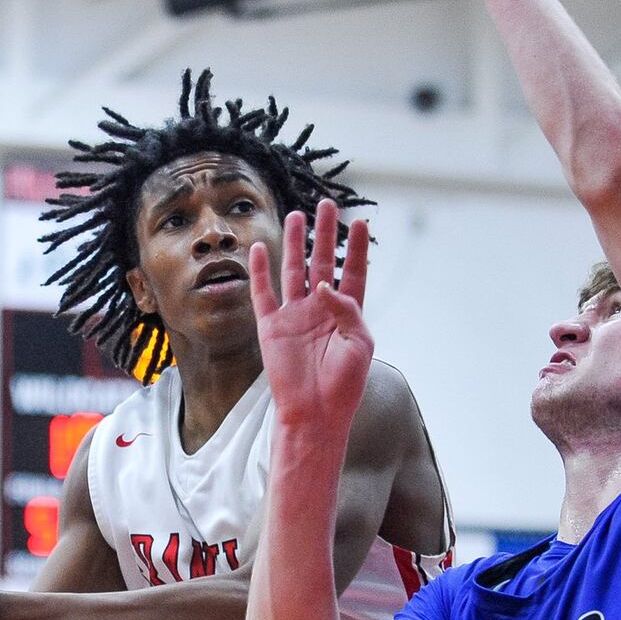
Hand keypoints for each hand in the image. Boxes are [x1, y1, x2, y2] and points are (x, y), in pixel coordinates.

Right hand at [249, 198, 372, 435]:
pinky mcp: (271, 326)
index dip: (357, 247)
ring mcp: (294, 315)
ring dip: (295, 244)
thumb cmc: (344, 384)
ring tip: (296, 215)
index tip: (359, 222)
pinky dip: (261, 271)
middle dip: (325, 234)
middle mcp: (320, 309)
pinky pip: (264, 293)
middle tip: (327, 206)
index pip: (353, 271)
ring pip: (294, 270)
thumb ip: (346, 310)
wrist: (314, 413)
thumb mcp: (359, 345)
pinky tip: (261, 248)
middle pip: (323, 262)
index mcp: (346, 314)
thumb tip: (325, 284)